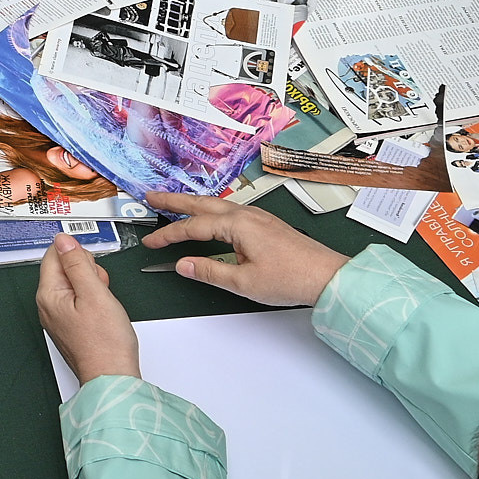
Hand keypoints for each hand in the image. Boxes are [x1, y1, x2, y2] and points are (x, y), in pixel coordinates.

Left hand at [36, 232, 137, 382]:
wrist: (112, 376)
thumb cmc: (105, 343)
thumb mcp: (94, 293)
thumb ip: (78, 263)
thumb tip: (63, 240)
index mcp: (48, 295)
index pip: (54, 255)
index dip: (77, 253)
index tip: (91, 264)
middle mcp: (49, 306)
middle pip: (65, 269)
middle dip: (87, 271)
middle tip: (99, 288)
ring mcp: (59, 317)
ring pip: (75, 284)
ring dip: (93, 286)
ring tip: (103, 303)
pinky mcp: (71, 325)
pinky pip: (80, 301)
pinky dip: (94, 300)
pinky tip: (103, 312)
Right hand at [142, 191, 349, 306]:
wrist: (326, 276)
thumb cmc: (292, 278)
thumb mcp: (244, 282)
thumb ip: (210, 272)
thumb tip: (184, 265)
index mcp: (239, 225)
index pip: (193, 228)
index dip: (168, 235)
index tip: (151, 242)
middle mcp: (247, 215)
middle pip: (201, 204)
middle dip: (174, 201)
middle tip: (151, 197)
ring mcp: (257, 217)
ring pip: (216, 205)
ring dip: (192, 204)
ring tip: (173, 204)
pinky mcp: (264, 224)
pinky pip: (229, 211)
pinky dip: (210, 211)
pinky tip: (208, 217)